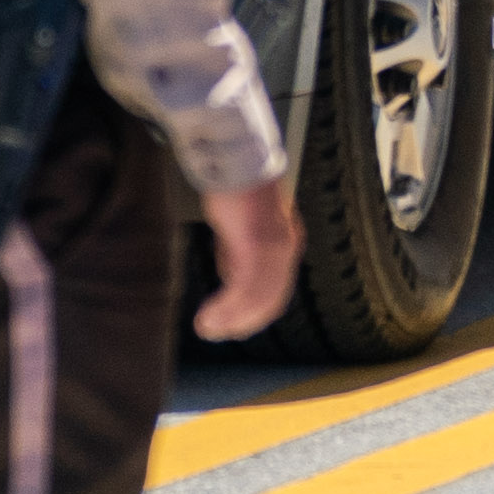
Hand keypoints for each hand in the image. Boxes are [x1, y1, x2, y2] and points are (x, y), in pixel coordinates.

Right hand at [192, 177, 305, 342]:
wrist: (237, 161)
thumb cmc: (237, 192)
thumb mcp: (241, 230)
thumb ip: (240, 254)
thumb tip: (231, 278)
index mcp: (285, 246)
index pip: (277, 291)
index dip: (257, 314)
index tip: (236, 327)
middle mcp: (286, 249)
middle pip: (270, 300)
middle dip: (244, 322)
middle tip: (219, 333)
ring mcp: (274, 248)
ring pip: (257, 298)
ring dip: (231, 319)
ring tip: (208, 329)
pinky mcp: (256, 245)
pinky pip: (243, 287)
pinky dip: (226, 307)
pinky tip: (208, 315)